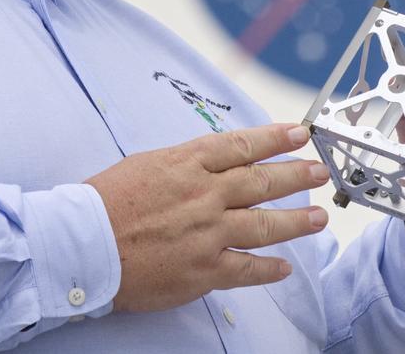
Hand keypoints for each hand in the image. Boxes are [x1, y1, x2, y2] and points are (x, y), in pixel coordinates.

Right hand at [85, 124, 329, 311]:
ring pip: (264, 225)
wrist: (85, 244)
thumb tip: (212, 164)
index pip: (242, 146)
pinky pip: (246, 269)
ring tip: (317, 217)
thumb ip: (185, 164)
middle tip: (320, 172)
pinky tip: (284, 268)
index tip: (299, 135)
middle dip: (296, 176)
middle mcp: (204, 195)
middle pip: (261, 182)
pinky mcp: (203, 269)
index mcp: (188, 164)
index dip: (275, 139)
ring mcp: (207, 233)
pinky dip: (268, 269)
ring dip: (296, 221)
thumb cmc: (106, 202)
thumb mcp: (147, 164)